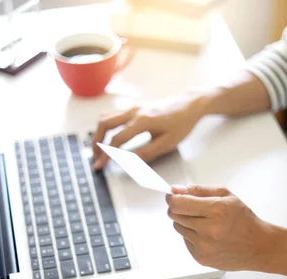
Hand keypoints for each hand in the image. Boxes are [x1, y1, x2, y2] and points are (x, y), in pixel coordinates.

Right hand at [91, 94, 205, 169]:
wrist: (190, 104)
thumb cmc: (182, 124)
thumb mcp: (168, 143)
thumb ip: (147, 152)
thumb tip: (128, 162)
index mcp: (142, 121)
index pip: (117, 139)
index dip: (106, 155)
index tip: (100, 165)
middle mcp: (134, 111)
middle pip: (105, 124)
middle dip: (96, 142)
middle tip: (96, 158)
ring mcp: (133, 107)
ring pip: (106, 116)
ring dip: (99, 133)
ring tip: (99, 149)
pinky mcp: (134, 107)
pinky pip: (113, 113)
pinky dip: (105, 125)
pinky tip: (108, 136)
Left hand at [165, 184, 276, 271]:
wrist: (258, 246)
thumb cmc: (244, 220)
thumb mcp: (226, 196)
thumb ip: (199, 190)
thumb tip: (176, 189)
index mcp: (216, 210)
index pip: (179, 203)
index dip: (172, 198)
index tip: (172, 196)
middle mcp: (209, 230)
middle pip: (175, 215)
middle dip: (179, 208)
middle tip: (191, 208)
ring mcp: (204, 246)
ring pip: (178, 227)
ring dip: (186, 222)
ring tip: (204, 222)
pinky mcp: (201, 257)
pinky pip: (185, 241)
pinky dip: (192, 236)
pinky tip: (207, 235)